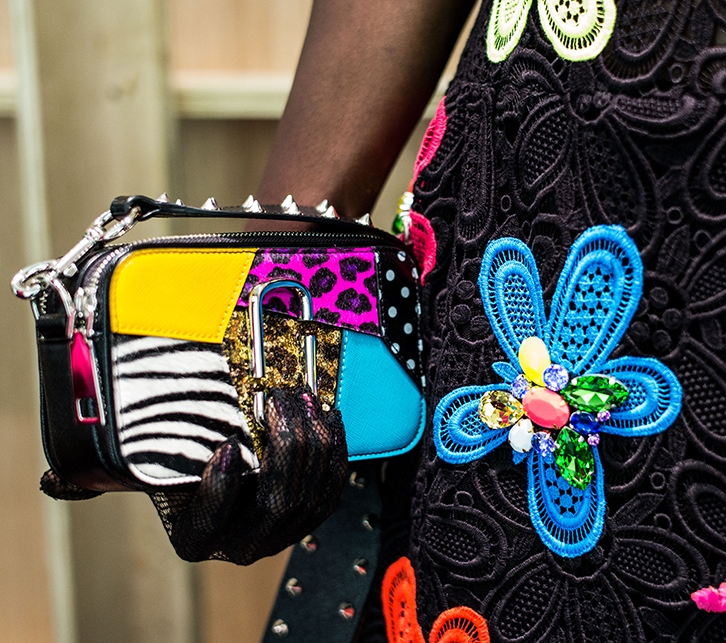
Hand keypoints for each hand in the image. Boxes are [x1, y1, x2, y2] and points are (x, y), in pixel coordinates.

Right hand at [41, 386, 348, 564]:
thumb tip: (58, 481)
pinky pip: (331, 489)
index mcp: (198, 537)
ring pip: (308, 496)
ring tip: (302, 400)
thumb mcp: (152, 471)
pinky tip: (327, 417)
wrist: (234, 479)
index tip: (222, 449)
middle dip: (283, 449)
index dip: (217, 492)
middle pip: (273, 505)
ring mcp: (282, 532)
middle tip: (278, 400)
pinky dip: (334, 452)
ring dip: (311, 444)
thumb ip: (110, 476)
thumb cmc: (188, 474)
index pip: (207, 526)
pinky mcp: (313, 514)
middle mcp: (242, 544)